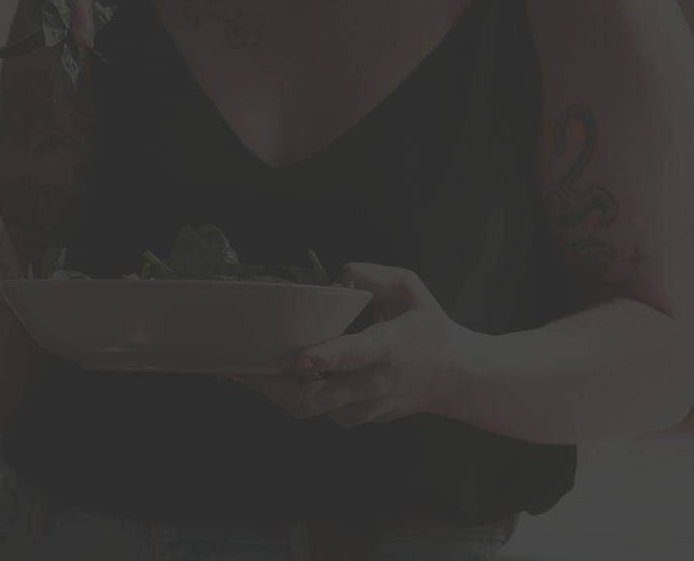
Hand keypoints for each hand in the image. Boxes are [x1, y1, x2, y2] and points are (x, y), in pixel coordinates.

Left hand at [230, 264, 485, 427]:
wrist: (455, 379)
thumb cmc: (428, 327)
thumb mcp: (411, 288)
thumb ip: (376, 276)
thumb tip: (339, 275)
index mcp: (387, 349)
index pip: (353, 357)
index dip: (324, 358)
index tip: (298, 359)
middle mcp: (372, 385)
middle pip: (316, 397)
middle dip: (273, 386)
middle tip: (238, 367)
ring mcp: (362, 409)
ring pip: (310, 409)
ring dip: (273, 393)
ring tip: (238, 372)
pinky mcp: (354, 419)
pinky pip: (316, 410)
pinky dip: (290, 396)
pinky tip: (267, 377)